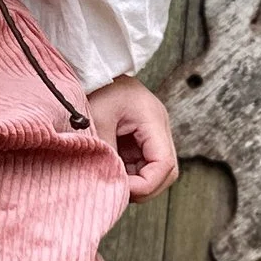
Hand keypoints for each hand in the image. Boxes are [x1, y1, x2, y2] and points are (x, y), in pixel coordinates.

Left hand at [86, 74, 177, 201]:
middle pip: (168, 171)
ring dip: (138, 182)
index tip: (120, 189)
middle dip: (145, 187)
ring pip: (158, 171)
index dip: (146, 184)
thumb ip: (106, 153)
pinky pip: (144, 164)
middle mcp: (159, 126)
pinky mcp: (142, 137)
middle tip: (118, 192)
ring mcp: (153, 132)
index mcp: (153, 118)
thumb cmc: (94, 87)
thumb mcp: (96, 120)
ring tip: (113, 182)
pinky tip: (113, 173)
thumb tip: (110, 183)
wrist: (92, 69)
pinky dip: (131, 174)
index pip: (165, 164)